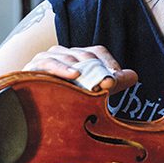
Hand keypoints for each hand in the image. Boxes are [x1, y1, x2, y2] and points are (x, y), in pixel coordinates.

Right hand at [23, 44, 137, 93]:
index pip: (97, 51)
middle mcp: (63, 53)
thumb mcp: (90, 91)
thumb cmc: (61, 99)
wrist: (28, 111)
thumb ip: (111, 83)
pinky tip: (74, 76)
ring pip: (69, 59)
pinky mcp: (33, 67)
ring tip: (94, 84)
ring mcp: (47, 57)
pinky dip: (62, 69)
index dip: (109, 63)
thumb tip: (135, 76)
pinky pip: (49, 64)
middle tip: (111, 83)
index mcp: (76, 56)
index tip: (118, 78)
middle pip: (86, 56)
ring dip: (84, 71)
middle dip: (100, 70)